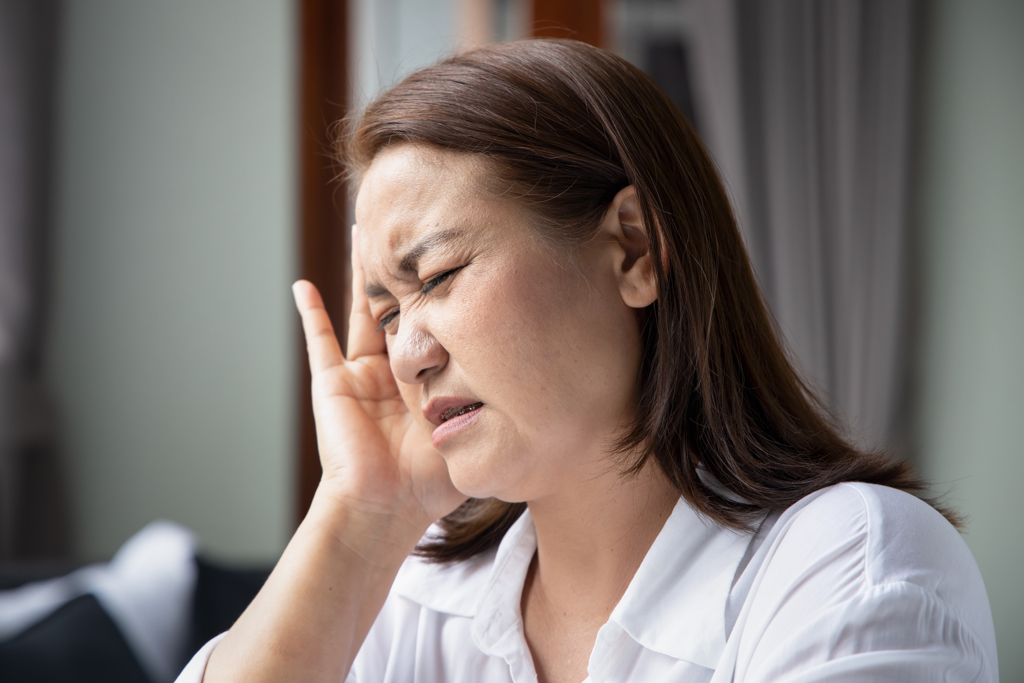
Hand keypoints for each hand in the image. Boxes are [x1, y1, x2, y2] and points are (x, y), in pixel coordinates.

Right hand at [292, 227, 466, 531]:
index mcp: (427, 379)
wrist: (388, 510)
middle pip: (399, 307)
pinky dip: (310, 315)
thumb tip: (538, 376)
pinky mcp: (332, 384)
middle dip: (405, 269)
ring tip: (363, 231)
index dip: (446, 290)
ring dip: (361, 274)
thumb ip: (490, 403)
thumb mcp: (471, 429)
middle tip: (414, 224)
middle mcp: (394, 371)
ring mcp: (361, 375)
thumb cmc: (433, 482)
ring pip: (361, 312)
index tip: (462, 251)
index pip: (436, 323)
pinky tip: (302, 285)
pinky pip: (318, 343)